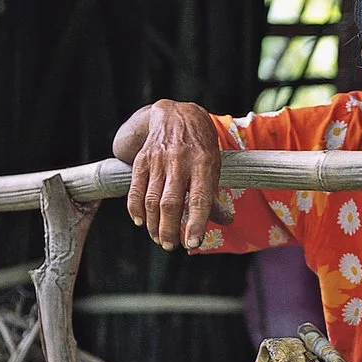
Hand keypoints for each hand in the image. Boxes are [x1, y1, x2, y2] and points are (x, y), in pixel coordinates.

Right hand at [113, 100, 228, 250]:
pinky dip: (136, 209)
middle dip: (170, 230)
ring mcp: (158, 160)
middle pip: (171, 203)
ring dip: (153, 225)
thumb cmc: (200, 146)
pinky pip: (136, 190)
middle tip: (171, 246)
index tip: (193, 243)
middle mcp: (179, 161)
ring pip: (152, 200)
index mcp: (203, 163)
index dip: (196, 223)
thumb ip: (215, 194)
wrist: (176, 115)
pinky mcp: (142, 160)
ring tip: (159, 239)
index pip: (199, 199)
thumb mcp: (214, 166)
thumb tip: (225, 221)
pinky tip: (140, 222)